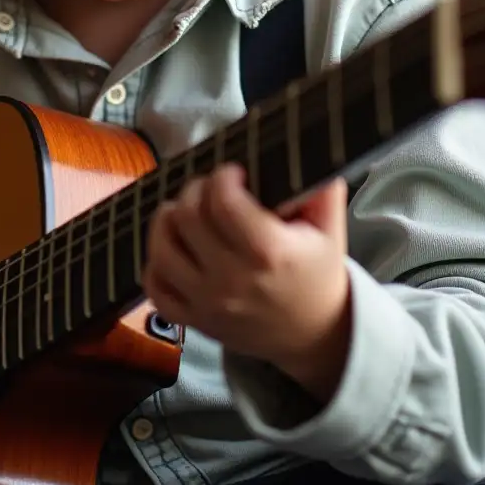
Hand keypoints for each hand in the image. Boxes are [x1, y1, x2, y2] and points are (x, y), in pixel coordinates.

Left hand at [143, 166, 351, 402]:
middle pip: (188, 217)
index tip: (233, 174)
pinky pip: (154, 286)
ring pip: (162, 248)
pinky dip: (156, 262)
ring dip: (168, 220)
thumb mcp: (329, 229)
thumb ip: (321, 188)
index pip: (223, 202)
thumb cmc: (317, 274)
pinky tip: (175, 247)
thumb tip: (310, 149)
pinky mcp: (193, 320)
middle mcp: (233, 280)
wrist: (313, 335)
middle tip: (210, 190)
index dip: (222, 177)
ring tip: (186, 212)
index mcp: (269, 253)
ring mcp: (208, 303)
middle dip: (196, 191)